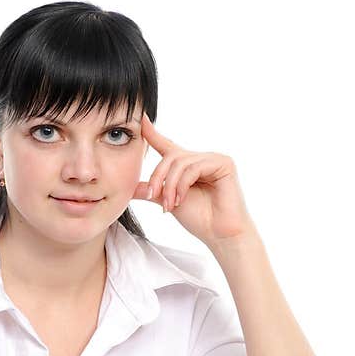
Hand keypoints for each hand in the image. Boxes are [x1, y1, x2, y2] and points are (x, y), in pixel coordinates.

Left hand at [132, 112, 254, 247]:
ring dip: (170, 186)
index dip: (153, 134)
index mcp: (188, 165)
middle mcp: (201, 159)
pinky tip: (181, 199)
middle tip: (152, 197)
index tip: (141, 120)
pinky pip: (194, 167)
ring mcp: (213, 159)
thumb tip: (131, 188)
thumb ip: (152, 192)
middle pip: (170, 157)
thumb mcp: (169, 202)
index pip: (167, 146)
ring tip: (169, 205)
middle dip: (158, 177)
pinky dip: (183, 184)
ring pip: (180, 163)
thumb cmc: (200, 220)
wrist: (220, 235)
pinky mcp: (224, 163)